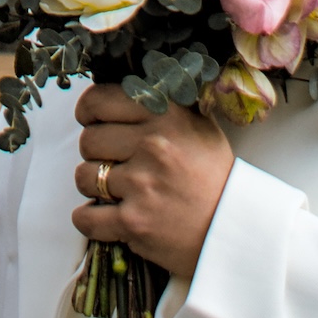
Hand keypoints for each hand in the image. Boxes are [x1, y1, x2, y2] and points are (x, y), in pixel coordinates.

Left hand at [71, 83, 235, 281]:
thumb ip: (159, 104)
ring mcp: (142, 184)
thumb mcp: (196, 125)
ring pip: (83, 177)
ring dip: (95, 187)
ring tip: (119, 191)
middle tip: (115, 163)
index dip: (89, 112)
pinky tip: (106, 216)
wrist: (234, 229)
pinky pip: (85, 218)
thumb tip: (116, 88)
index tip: (92, 121)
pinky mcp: (134, 222)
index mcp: (166, 115)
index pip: (98, 101)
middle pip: (88, 140)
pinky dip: (89, 220)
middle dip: (96, 154)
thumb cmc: (212, 176)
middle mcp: (153, 145)